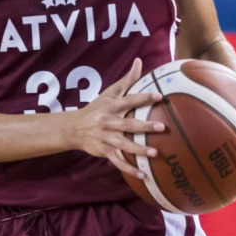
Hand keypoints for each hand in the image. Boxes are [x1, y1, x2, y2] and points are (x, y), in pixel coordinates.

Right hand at [69, 58, 165, 180]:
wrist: (73, 129)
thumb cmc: (96, 108)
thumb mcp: (109, 93)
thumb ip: (127, 79)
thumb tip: (139, 60)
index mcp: (111, 107)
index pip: (129, 100)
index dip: (143, 97)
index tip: (159, 96)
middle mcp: (108, 122)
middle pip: (128, 124)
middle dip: (144, 126)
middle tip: (161, 127)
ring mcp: (106, 138)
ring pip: (123, 144)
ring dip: (138, 149)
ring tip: (154, 153)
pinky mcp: (104, 151)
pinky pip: (118, 161)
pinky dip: (130, 169)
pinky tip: (144, 175)